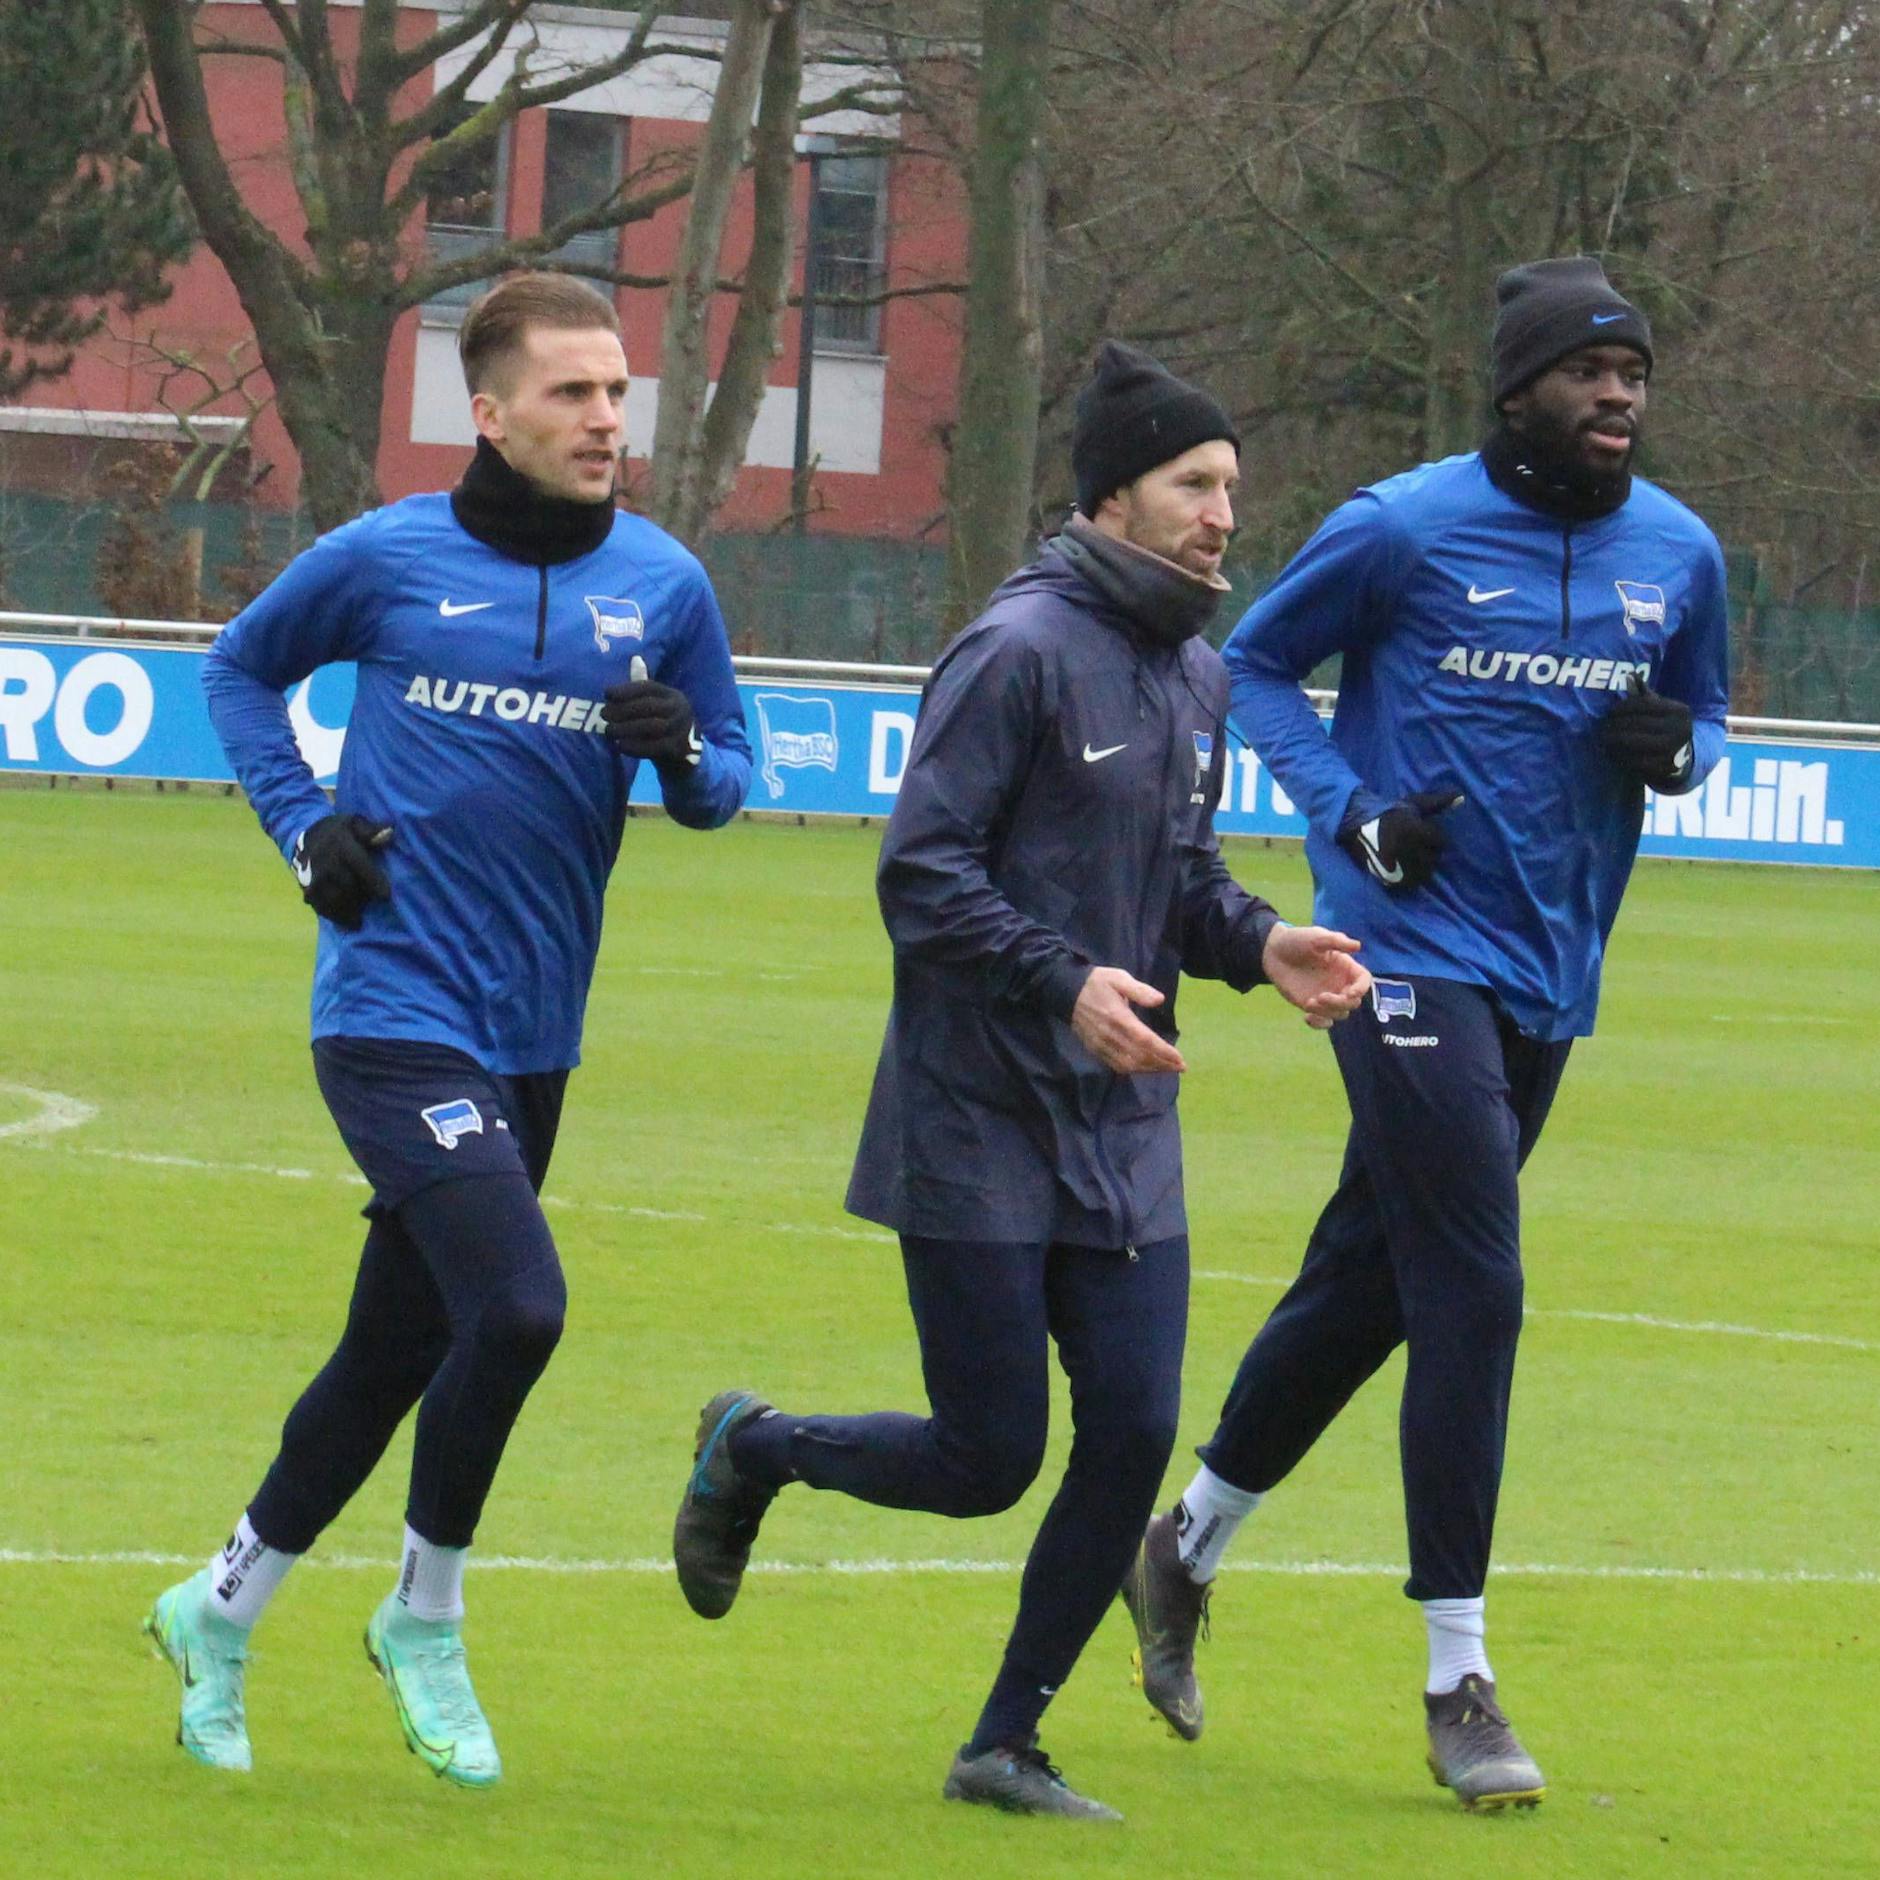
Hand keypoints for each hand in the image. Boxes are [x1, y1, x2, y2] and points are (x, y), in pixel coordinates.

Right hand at [292, 814, 391, 929]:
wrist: (304, 834)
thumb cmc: (339, 831)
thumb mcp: (355, 823)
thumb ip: (372, 831)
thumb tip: (390, 832)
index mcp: (341, 844)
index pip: (360, 865)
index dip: (374, 881)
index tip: (386, 896)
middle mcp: (325, 861)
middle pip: (347, 887)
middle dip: (361, 900)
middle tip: (372, 909)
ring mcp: (312, 875)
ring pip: (333, 900)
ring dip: (348, 912)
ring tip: (359, 920)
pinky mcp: (305, 888)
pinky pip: (320, 906)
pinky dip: (334, 916)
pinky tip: (347, 922)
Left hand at [601, 654, 701, 766]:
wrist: (687, 758)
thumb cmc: (665, 726)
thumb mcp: (658, 705)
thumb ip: (644, 685)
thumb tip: (635, 658)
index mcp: (673, 695)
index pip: (649, 687)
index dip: (626, 689)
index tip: (606, 693)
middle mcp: (681, 709)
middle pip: (649, 706)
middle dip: (623, 710)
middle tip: (603, 714)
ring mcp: (682, 730)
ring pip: (652, 726)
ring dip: (626, 728)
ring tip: (608, 730)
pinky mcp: (679, 749)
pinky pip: (655, 747)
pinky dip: (635, 746)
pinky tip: (619, 746)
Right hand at [1070, 967, 1187, 1074]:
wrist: (1066, 991)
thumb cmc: (1097, 983)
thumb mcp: (1119, 978)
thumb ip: (1140, 990)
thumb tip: (1160, 1000)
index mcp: (1119, 1017)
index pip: (1145, 1041)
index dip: (1164, 1052)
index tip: (1180, 1059)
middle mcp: (1110, 1036)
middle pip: (1140, 1057)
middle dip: (1162, 1064)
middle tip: (1180, 1067)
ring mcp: (1101, 1045)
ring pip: (1128, 1065)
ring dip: (1149, 1069)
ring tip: (1166, 1068)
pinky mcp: (1095, 1050)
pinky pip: (1116, 1065)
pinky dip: (1133, 1070)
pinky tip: (1145, 1068)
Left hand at [1261, 924, 1369, 1030]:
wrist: (1274, 952)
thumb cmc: (1298, 940)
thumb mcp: (1317, 937)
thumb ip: (1336, 941)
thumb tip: (1357, 946)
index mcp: (1345, 967)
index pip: (1363, 980)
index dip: (1361, 988)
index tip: (1350, 993)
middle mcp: (1340, 983)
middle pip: (1353, 1002)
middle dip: (1340, 1003)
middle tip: (1321, 997)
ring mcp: (1327, 996)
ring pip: (1339, 1013)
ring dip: (1327, 1011)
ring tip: (1309, 1002)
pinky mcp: (1313, 1005)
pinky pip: (1324, 1021)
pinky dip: (1319, 1024)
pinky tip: (1307, 1017)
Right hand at [1338, 790, 1461, 891]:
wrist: (1357, 826)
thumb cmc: (1390, 812)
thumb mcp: (1413, 804)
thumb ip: (1438, 802)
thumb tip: (1462, 797)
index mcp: (1414, 830)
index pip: (1441, 841)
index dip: (1436, 837)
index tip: (1426, 833)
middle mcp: (1407, 849)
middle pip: (1434, 857)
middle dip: (1430, 851)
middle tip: (1419, 845)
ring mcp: (1398, 865)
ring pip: (1425, 872)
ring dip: (1423, 866)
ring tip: (1415, 858)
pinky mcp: (1390, 877)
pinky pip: (1411, 883)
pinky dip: (1412, 877)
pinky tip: (1407, 868)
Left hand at [1601, 673, 1693, 788]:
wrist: (1681, 758)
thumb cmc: (1663, 727)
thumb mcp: (1660, 709)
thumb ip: (1644, 694)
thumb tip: (1629, 675)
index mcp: (1680, 711)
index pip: (1644, 704)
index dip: (1623, 707)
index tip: (1610, 712)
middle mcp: (1681, 730)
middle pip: (1637, 724)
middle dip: (1615, 725)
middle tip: (1602, 727)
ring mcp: (1673, 751)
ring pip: (1633, 743)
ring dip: (1613, 741)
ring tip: (1603, 738)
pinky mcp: (1663, 769)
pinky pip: (1634, 762)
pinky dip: (1619, 756)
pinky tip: (1610, 752)